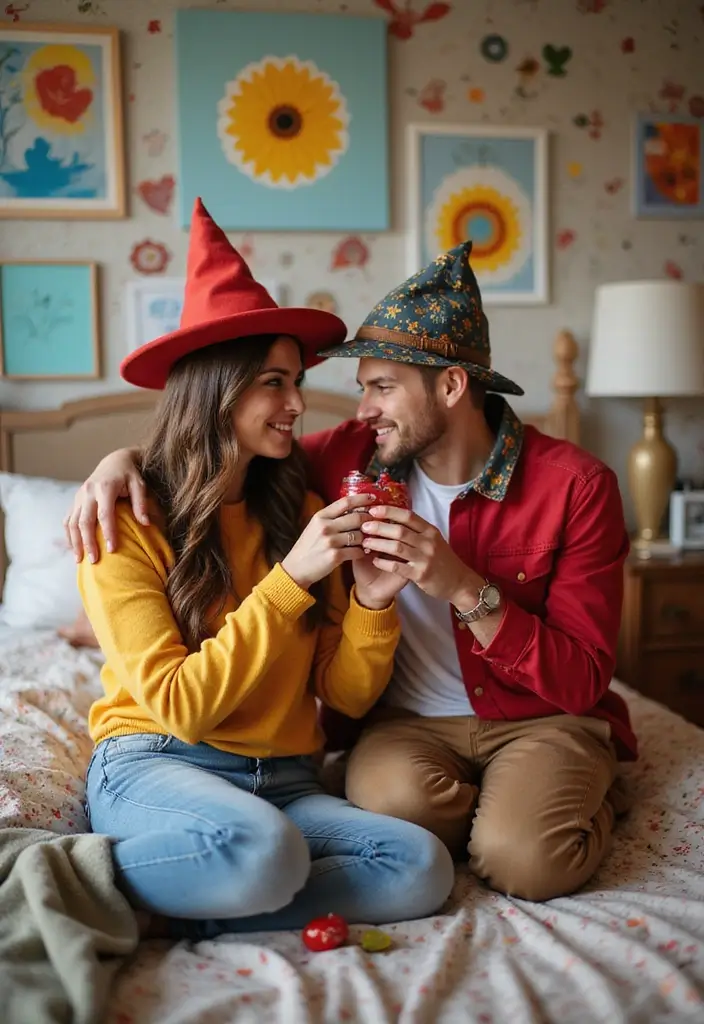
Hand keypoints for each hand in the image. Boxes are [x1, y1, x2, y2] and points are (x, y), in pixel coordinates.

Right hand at [64, 447, 146, 563]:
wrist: (113, 462)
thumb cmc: (129, 475)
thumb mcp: (139, 484)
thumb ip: (140, 502)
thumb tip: (145, 523)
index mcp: (104, 487)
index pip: (104, 514)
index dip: (108, 533)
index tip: (112, 550)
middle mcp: (88, 491)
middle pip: (84, 521)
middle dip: (88, 542)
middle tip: (94, 561)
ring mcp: (78, 496)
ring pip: (72, 522)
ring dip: (75, 542)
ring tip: (80, 561)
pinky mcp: (75, 500)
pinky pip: (68, 520)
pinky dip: (69, 535)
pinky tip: (74, 548)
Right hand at [281, 493, 376, 589]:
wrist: (296, 568)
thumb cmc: (308, 546)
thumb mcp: (315, 527)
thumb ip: (332, 517)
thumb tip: (354, 508)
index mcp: (320, 516)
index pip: (345, 502)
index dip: (362, 498)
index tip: (373, 498)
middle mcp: (325, 526)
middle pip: (356, 517)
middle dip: (369, 520)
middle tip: (376, 523)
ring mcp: (330, 541)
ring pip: (359, 535)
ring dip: (366, 538)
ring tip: (368, 540)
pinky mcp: (335, 556)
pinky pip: (357, 551)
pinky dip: (361, 552)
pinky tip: (361, 552)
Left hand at [360, 505, 484, 606]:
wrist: (459, 582)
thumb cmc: (443, 560)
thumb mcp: (434, 540)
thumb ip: (417, 531)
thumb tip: (394, 518)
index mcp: (430, 531)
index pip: (408, 516)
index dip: (389, 511)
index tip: (373, 509)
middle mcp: (428, 542)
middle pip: (399, 530)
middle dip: (379, 527)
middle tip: (363, 525)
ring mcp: (425, 559)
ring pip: (397, 547)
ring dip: (378, 544)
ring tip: (365, 542)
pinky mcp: (421, 575)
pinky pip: (398, 567)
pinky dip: (384, 563)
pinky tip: (374, 560)